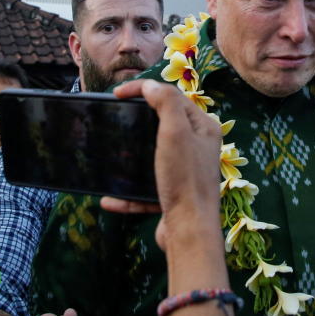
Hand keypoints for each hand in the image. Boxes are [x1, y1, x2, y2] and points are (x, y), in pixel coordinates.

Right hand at [101, 80, 221, 251]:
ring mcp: (186, 173)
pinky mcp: (174, 196)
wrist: (190, 230)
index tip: (117, 94)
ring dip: (130, 159)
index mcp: (203, 129)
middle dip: (137, 122)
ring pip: (152, 158)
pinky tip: (110, 198)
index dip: (145, 90)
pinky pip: (146, 190)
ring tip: (111, 156)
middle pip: (163, 126)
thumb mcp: (175, 132)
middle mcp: (198, 149)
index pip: (173, 98)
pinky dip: (128, 194)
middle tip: (114, 119)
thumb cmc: (184, 179)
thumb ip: (166, 103)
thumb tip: (151, 85)